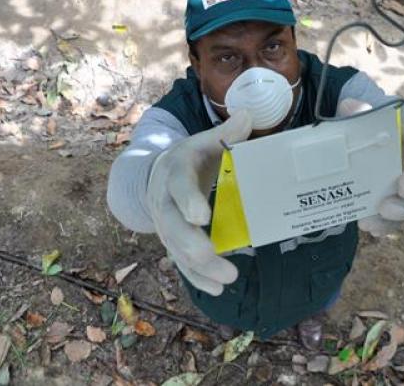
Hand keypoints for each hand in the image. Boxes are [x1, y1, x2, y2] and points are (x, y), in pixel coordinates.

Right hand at [146, 110, 251, 295]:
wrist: (155, 174)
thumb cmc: (189, 157)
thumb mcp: (204, 142)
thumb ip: (226, 133)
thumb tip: (248, 114)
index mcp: (174, 172)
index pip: (178, 187)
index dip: (188, 202)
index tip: (203, 217)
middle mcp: (164, 201)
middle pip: (174, 227)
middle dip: (196, 247)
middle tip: (221, 262)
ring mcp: (166, 225)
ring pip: (177, 250)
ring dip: (200, 268)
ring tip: (226, 279)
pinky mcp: (171, 240)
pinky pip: (180, 262)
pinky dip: (196, 277)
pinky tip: (215, 288)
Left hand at [337, 98, 403, 236]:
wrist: (391, 145)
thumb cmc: (384, 132)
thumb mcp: (375, 120)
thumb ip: (363, 114)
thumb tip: (348, 107)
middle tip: (386, 209)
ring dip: (395, 221)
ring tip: (370, 224)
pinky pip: (403, 221)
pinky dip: (388, 227)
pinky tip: (372, 229)